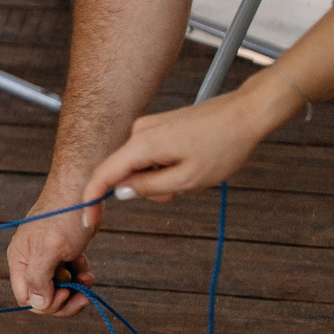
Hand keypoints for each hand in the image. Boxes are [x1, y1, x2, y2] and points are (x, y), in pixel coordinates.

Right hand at [7, 184, 97, 315]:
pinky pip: (69, 276)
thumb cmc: (64, 216)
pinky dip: (80, 276)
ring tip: (87, 278)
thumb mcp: (51, 249)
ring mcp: (46, 258)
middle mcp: (30, 261)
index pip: (26, 297)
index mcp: (20, 260)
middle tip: (82, 293)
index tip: (65, 293)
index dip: (46, 303)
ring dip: (75, 289)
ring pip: (58, 289)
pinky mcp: (62, 254)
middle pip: (43, 297)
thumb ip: (39, 278)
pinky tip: (86, 268)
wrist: (83, 190)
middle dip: (65, 299)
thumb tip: (37, 305)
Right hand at [86, 90, 277, 206]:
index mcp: (142, 144)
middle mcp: (139, 132)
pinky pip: (149, 154)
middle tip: (178, 192)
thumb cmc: (222, 146)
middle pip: (124, 171)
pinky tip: (189, 162)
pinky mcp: (159, 126)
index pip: (104, 175)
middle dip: (144, 189)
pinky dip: (163, 166)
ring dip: (158, 178)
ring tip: (191, 174)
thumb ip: (150, 188)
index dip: (92, 199)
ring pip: (139, 165)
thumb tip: (121, 193)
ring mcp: (148, 127)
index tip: (89, 219)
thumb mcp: (188, 178)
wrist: (245, 115)